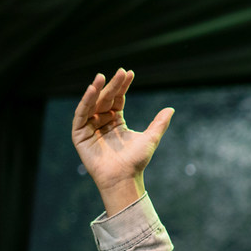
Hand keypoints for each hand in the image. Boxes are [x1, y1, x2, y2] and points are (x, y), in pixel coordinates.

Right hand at [71, 68, 173, 214]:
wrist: (124, 178)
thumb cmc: (136, 161)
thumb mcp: (150, 138)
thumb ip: (159, 123)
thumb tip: (171, 109)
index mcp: (116, 121)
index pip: (118, 99)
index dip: (122, 86)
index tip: (129, 73)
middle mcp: (101, 122)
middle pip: (106, 99)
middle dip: (112, 85)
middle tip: (119, 72)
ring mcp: (89, 128)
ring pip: (92, 104)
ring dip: (96, 90)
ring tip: (101, 77)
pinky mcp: (79, 135)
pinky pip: (81, 115)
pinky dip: (85, 102)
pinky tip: (91, 90)